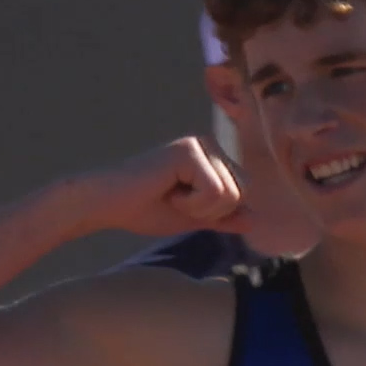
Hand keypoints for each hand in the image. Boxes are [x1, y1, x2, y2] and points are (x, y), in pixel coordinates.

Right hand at [83, 137, 249, 237]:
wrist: (109, 204)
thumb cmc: (145, 209)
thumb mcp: (194, 217)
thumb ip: (223, 217)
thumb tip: (256, 220)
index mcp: (212, 159)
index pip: (242, 194)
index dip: (216, 213)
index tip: (183, 205)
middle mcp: (209, 145)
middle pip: (241, 192)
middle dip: (210, 211)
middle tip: (176, 201)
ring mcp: (199, 144)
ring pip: (230, 194)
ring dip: (198, 208)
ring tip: (171, 196)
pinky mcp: (188, 150)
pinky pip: (214, 191)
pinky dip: (191, 203)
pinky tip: (167, 192)